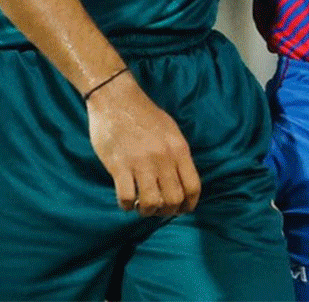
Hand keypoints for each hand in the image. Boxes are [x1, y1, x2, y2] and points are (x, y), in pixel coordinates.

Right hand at [85, 70, 201, 217]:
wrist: (116, 98)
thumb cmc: (144, 114)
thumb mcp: (171, 130)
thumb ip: (177, 155)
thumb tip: (182, 182)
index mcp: (178, 149)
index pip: (193, 187)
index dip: (188, 205)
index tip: (180, 209)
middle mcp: (163, 158)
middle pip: (173, 200)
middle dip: (166, 211)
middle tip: (157, 207)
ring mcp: (141, 163)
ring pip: (151, 204)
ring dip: (146, 210)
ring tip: (140, 203)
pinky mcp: (119, 166)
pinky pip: (126, 198)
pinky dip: (126, 205)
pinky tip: (125, 197)